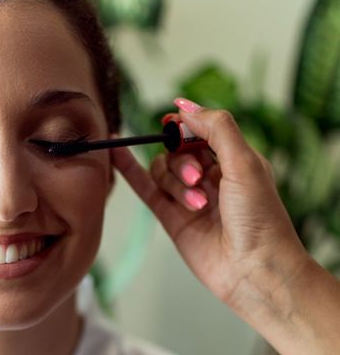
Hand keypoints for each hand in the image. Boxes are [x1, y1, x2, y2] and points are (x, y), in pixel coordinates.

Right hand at [111, 98, 339, 353]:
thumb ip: (217, 129)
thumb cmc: (261, 220)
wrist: (254, 272)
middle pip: (176, 150)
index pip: (199, 130)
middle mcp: (209, 176)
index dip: (185, 126)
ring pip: (162, 170)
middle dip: (183, 162)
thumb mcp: (245, 163)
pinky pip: (144, 187)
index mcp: (232, 159)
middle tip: (199, 179)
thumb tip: (184, 105)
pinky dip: (129, 169)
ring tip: (197, 204)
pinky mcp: (171, 216)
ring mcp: (187, 196)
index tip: (172, 123)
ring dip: (175, 183)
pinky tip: (116, 151)